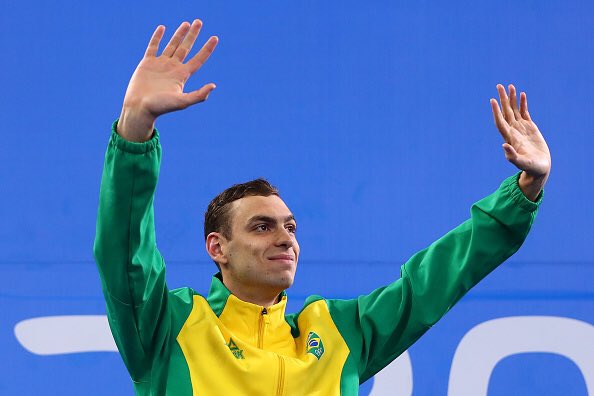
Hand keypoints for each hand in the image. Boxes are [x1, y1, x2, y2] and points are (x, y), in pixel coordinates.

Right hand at [118, 20, 217, 141]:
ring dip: (179, 34)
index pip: (198, 59)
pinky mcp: (147, 63)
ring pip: (172, 45)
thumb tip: (213, 85)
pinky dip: (157, 37)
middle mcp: (173, 68)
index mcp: (182, 76)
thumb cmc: (161, 107)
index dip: (207, 49)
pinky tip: (163, 28)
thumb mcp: (182, 102)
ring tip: (187, 23)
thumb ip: (198, 95)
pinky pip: (153, 46)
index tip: (215, 38)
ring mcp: (160, 65)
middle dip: (193, 35)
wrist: (140, 108)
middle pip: (186, 48)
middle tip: (199, 22)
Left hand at [490, 84, 550, 200]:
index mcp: (510, 138)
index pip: (500, 121)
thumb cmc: (530, 168)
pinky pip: (525, 113)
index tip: (492, 100)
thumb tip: (503, 145)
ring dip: (512, 99)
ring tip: (510, 86)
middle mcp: (513, 131)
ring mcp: (521, 128)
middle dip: (502, 99)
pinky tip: (522, 94)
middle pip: (506, 112)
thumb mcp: (521, 163)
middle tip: (499, 86)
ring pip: (514, 110)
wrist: (539, 168)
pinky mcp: (530, 127)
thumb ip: (512, 156)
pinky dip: (523, 104)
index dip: (496, 111)